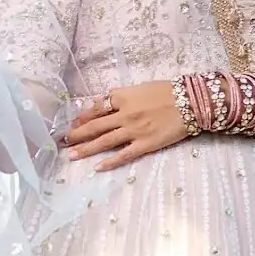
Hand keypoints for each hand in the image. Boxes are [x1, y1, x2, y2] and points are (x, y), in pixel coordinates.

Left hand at [63, 81, 186, 170]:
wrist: (191, 102)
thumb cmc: (168, 91)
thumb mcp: (141, 87)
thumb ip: (121, 96)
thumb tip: (103, 101)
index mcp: (123, 97)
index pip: (97, 108)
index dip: (82, 117)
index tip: (72, 123)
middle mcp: (124, 114)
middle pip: (95, 126)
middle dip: (77, 134)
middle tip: (62, 141)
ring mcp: (133, 131)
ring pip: (104, 141)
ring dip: (86, 149)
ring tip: (71, 155)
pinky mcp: (145, 144)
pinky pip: (123, 155)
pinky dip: (110, 162)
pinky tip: (97, 167)